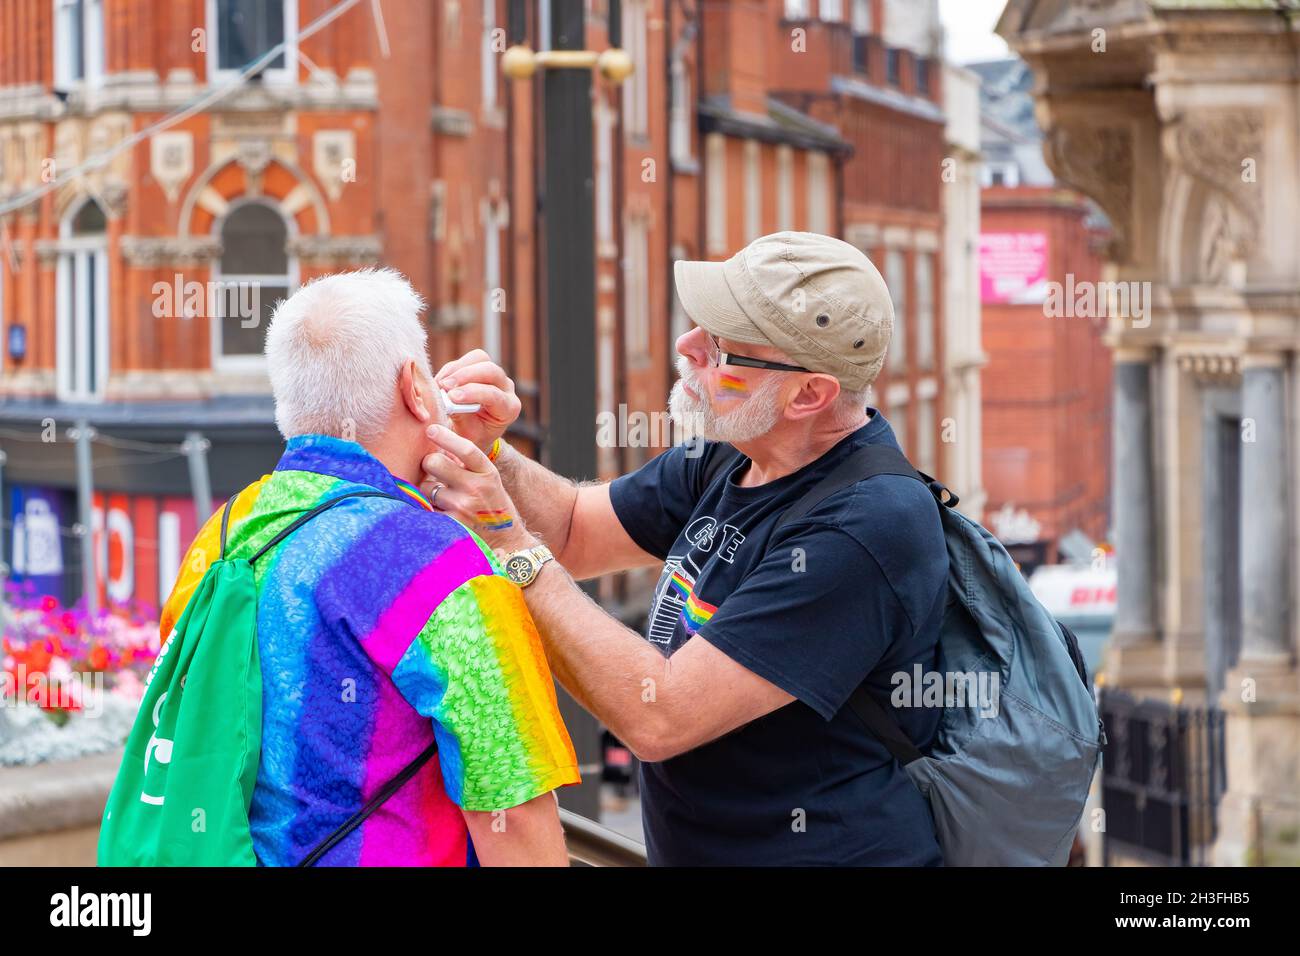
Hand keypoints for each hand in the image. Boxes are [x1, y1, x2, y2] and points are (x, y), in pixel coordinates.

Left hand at [421, 424, 533, 550]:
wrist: (507, 541)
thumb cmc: (492, 505)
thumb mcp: (489, 480)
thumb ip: (467, 464)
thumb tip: (437, 445)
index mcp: (488, 472)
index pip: (466, 448)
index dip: (446, 437)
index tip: (431, 429)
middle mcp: (476, 488)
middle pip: (435, 463)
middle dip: (430, 463)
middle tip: (433, 469)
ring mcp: (463, 507)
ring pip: (426, 487)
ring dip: (428, 490)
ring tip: (443, 498)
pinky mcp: (451, 525)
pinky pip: (426, 509)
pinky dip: (427, 508)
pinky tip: (439, 511)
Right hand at [433, 349, 521, 452]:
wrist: (473, 432)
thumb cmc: (471, 435)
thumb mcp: (466, 434)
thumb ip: (460, 416)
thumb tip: (447, 399)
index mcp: (509, 409)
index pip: (494, 395)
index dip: (472, 393)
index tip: (451, 397)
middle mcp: (507, 389)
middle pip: (491, 370)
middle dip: (466, 375)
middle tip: (444, 386)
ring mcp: (496, 376)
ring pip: (480, 359)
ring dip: (458, 369)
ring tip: (441, 384)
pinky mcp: (483, 367)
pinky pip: (469, 359)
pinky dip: (452, 368)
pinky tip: (442, 382)